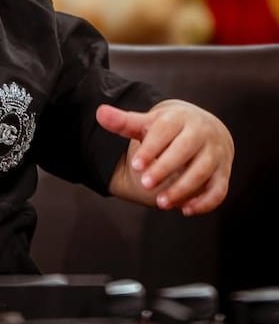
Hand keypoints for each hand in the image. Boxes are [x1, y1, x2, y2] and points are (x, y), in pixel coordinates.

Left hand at [100, 99, 233, 215]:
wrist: (205, 129)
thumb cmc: (170, 128)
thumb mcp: (148, 123)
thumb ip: (124, 122)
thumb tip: (100, 113)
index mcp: (179, 118)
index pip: (166, 131)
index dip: (151, 148)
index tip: (136, 165)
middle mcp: (201, 133)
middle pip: (185, 150)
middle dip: (165, 168)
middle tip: (145, 184)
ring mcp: (215, 153)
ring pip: (202, 171)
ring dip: (182, 189)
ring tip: (161, 203)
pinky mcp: (223, 173)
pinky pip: (218, 190)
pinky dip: (205, 202)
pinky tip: (185, 210)